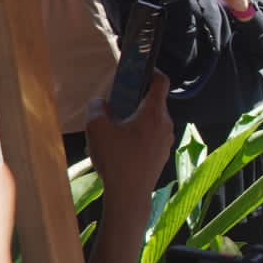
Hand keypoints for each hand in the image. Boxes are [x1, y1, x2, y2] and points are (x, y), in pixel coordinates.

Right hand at [86, 70, 172, 197]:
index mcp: (154, 113)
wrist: (129, 194)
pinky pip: (150, 136)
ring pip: (151, 121)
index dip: (152, 70)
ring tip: (113, 126)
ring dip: (134, 118)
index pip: (161, 82)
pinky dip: (137, 133)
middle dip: (135, 98)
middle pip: (153, 102)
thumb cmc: (116, 159)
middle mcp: (166, 124)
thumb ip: (97, 108)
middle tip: (116, 101)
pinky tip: (119, 145)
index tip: (139, 68)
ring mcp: (166, 141)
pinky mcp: (161, 154)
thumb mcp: (96, 128)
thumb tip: (101, 103)